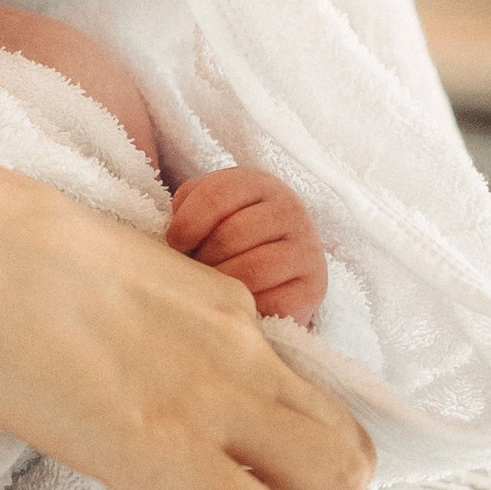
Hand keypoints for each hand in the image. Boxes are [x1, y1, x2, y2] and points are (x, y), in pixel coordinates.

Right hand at [0, 133, 371, 489]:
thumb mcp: (105, 275)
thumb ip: (145, 320)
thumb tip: (124, 359)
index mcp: (226, 308)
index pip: (314, 395)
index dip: (280, 452)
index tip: (213, 465)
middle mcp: (243, 349)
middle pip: (352, 452)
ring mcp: (214, 398)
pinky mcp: (170, 448)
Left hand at [168, 166, 327, 325]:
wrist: (280, 266)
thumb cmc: (231, 234)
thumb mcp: (208, 209)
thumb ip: (188, 209)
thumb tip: (176, 238)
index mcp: (257, 183)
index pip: (216, 194)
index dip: (187, 222)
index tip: (176, 243)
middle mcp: (289, 209)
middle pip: (231, 234)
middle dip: (203, 258)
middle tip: (195, 270)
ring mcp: (306, 248)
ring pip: (252, 269)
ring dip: (223, 282)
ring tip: (214, 285)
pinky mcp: (314, 286)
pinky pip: (273, 301)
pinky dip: (248, 306)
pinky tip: (239, 302)